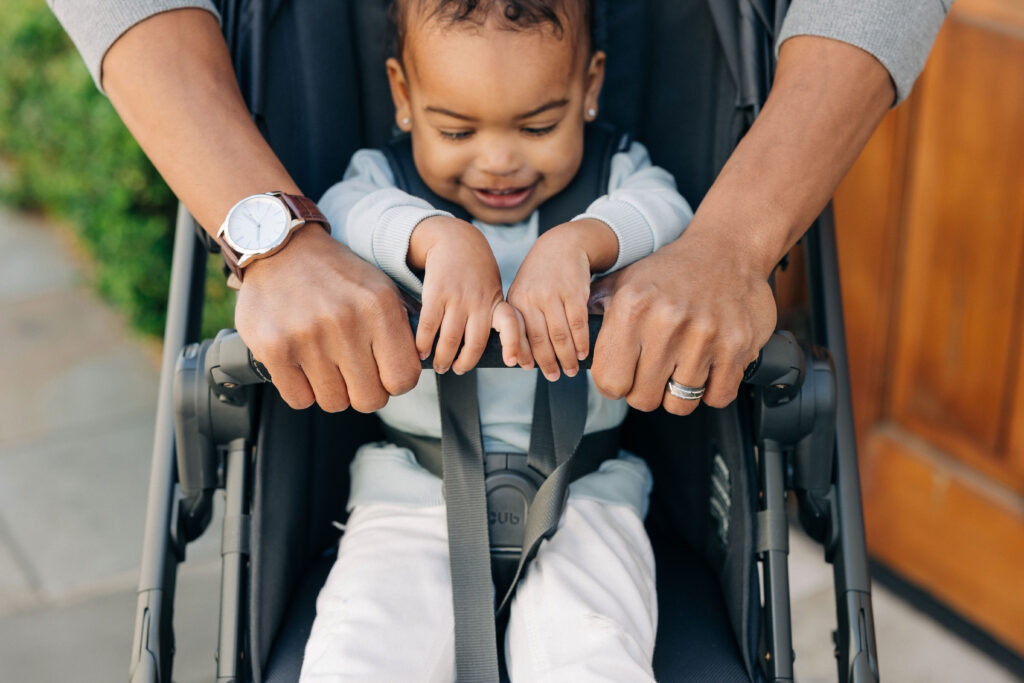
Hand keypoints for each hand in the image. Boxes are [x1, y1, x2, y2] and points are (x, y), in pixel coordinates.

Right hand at [235, 225, 420, 411]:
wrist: (280, 248)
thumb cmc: (335, 276)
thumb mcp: (380, 290)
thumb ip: (399, 331)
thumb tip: (412, 373)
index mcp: (378, 307)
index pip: (403, 380)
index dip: (393, 383)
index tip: (382, 373)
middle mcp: (346, 322)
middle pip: (370, 399)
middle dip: (363, 391)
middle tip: (351, 373)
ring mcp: (307, 336)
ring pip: (334, 403)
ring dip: (331, 390)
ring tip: (324, 363)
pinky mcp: (274, 347)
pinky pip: (300, 399)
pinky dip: (302, 389)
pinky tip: (301, 366)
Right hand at [410, 216, 530, 373]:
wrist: (455, 240)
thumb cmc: (476, 272)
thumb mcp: (493, 289)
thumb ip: (494, 315)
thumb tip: (501, 349)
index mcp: (496, 302)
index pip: (512, 323)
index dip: (513, 345)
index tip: (512, 363)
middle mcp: (479, 301)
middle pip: (473, 343)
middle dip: (463, 363)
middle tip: (455, 370)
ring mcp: (457, 298)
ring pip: (449, 339)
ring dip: (442, 358)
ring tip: (439, 365)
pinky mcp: (435, 293)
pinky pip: (429, 326)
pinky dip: (423, 343)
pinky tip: (421, 350)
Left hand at [507, 219, 616, 380]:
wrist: (563, 245)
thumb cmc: (541, 276)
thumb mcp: (523, 291)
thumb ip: (521, 319)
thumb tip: (521, 356)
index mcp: (516, 300)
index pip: (518, 334)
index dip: (523, 354)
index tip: (529, 369)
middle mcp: (532, 298)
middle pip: (540, 339)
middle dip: (548, 362)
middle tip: (555, 376)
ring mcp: (553, 294)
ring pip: (560, 335)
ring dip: (567, 357)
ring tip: (571, 370)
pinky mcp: (574, 292)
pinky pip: (578, 323)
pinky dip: (581, 342)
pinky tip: (584, 352)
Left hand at [589, 223, 775, 414]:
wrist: (728, 250)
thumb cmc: (673, 270)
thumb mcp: (625, 280)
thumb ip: (595, 307)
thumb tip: (565, 329)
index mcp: (632, 308)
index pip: (609, 381)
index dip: (615, 385)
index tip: (625, 378)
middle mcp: (666, 323)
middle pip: (643, 399)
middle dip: (646, 392)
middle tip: (654, 376)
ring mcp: (704, 336)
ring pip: (679, 403)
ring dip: (679, 394)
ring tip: (680, 373)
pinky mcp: (736, 346)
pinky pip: (717, 397)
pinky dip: (711, 392)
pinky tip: (707, 372)